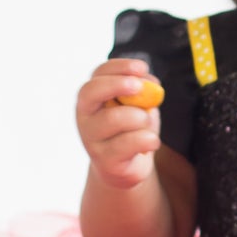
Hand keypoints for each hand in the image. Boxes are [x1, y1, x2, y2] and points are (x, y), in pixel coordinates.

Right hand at [77, 59, 160, 189]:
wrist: (126, 168)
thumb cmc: (132, 130)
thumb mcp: (139, 107)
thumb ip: (144, 93)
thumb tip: (151, 84)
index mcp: (92, 97)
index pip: (98, 74)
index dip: (119, 67)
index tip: (142, 68)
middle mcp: (85, 116)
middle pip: (91, 92)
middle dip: (117, 85)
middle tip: (139, 87)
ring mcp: (91, 139)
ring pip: (115, 118)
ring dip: (141, 118)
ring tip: (148, 125)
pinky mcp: (104, 160)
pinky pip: (129, 143)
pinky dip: (149, 139)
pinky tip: (152, 142)